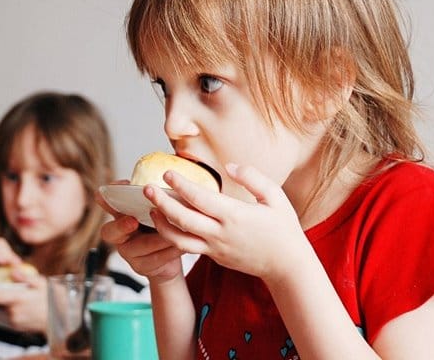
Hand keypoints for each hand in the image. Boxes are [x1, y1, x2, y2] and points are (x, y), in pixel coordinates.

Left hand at [0, 271, 47, 332]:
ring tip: (23, 299)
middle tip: (9, 290)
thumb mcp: (42, 284)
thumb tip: (14, 271)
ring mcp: (15, 320)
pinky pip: (9, 315)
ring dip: (7, 303)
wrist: (60, 318)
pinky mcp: (17, 326)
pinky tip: (24, 306)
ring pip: (4, 309)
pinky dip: (12, 309)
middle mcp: (14, 311)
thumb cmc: (52, 298)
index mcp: (19, 299)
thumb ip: (26, 277)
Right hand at [97, 186, 184, 284]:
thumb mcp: (156, 209)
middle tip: (133, 220)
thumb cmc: (162, 226)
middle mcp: (119, 235)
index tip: (104, 195)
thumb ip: (150, 196)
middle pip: (111, 232)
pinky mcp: (141, 267)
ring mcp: (128, 253)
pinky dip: (171, 251)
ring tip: (177, 230)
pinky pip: (156, 259)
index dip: (105, 201)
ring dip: (160, 238)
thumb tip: (147, 182)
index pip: (107, 206)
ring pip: (141, 246)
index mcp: (121, 216)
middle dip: (122, 226)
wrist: (171, 255)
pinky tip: (182, 245)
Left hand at [145, 164, 309, 280]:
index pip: (199, 198)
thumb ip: (253, 177)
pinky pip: (188, 247)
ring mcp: (215, 248)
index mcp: (234, 215)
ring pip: (179, 239)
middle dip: (161, 203)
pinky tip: (167, 224)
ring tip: (151, 210)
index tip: (167, 173)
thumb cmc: (284, 228)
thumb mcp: (275, 196)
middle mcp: (221, 233)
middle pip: (182, 219)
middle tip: (146, 189)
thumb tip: (230, 166)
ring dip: (161, 224)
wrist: (287, 266)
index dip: (180, 185)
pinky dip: (173, 236)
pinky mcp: (214, 257)